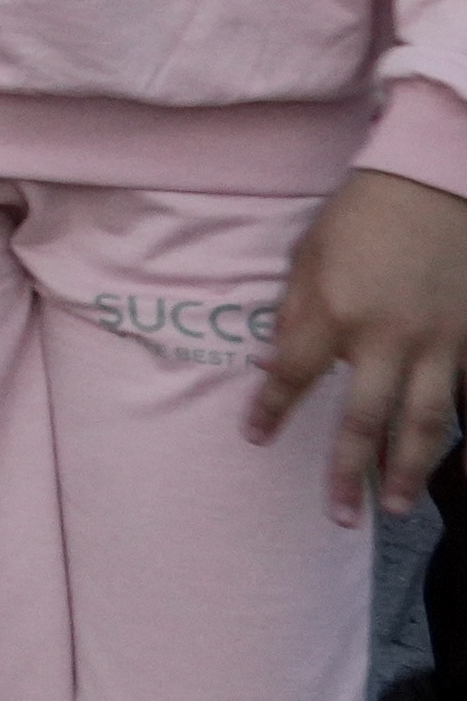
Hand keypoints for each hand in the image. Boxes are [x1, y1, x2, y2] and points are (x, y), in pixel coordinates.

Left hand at [257, 167, 466, 522]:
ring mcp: (439, 344)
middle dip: (350, 472)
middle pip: (366, 420)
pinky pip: (462, 396)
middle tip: (339, 516)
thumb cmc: (362, 215)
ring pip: (426, 423)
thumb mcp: (309, 255)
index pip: (294, 375)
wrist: (436, 184)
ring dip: (411, 470)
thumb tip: (272, 360)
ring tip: (400, 507)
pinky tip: (444, 458)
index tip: (255, 437)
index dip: (271, 408)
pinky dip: (453, 429)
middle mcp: (388, 338)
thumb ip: (294, 313)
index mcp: (337, 312)